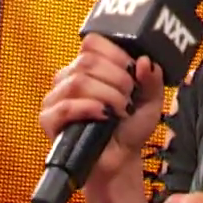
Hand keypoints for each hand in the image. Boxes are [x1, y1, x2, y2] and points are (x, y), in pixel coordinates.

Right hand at [39, 35, 165, 178]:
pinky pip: (65, 106)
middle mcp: (69, 77)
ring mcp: (56, 98)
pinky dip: (88, 109)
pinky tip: (103, 116)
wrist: (120, 160)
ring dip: (106, 96)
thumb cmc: (129, 129)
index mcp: (88, 67)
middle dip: (116, 80)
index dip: (116, 54)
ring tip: (119, 111)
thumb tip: (145, 61)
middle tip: (128, 99)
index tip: (132, 73)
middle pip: (87, 61)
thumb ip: (152, 80)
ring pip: (78, 82)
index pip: (92, 42)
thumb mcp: (150, 101)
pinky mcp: (49, 119)